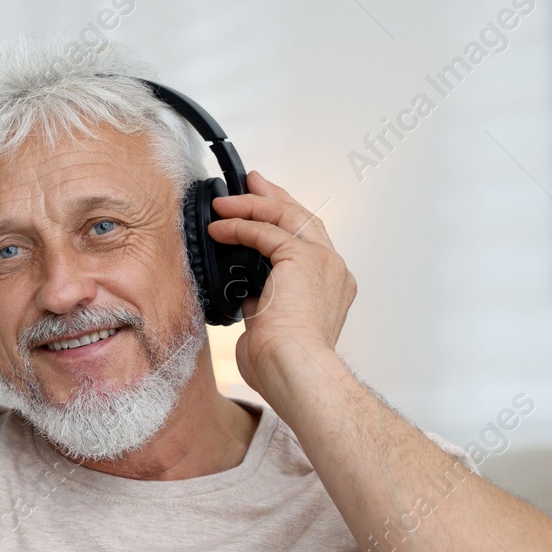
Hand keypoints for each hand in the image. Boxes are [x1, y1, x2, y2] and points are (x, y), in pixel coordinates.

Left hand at [206, 170, 356, 393]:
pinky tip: (219, 227)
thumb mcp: (270, 325)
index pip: (308, 242)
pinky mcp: (303, 259)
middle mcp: (333, 270)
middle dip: (273, 198)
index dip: (283, 222)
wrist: (293, 369)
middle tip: (251, 182)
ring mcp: (322, 261)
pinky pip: (266, 232)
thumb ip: (262, 301)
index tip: (261, 210)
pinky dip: (239, 226)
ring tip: (224, 201)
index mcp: (331, 287)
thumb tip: (244, 291)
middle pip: (303, 219)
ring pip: (286, 217)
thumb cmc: (283, 363)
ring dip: (251, 205)